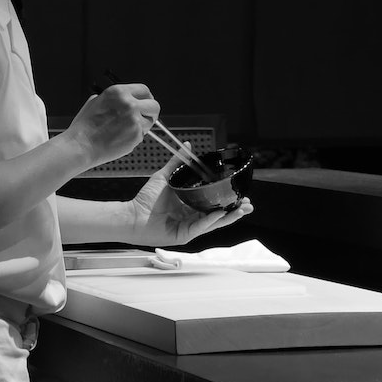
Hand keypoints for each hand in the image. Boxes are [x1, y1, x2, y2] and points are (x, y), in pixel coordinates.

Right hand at [62, 83, 157, 167]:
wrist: (81, 145)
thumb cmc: (84, 127)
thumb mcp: (95, 102)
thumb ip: (113, 100)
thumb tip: (123, 100)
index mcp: (118, 92)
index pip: (144, 90)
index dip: (146, 97)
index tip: (146, 103)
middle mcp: (129, 104)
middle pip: (154, 105)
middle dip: (150, 112)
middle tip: (144, 118)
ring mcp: (134, 120)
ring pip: (150, 122)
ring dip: (142, 126)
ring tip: (125, 130)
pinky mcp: (136, 135)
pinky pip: (142, 135)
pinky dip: (134, 137)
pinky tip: (121, 138)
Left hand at [125, 150, 253, 246]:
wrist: (132, 215)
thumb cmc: (146, 199)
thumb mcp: (166, 177)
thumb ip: (178, 162)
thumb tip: (188, 145)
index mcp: (190, 206)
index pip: (213, 203)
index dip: (227, 199)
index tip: (240, 193)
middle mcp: (192, 218)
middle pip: (219, 215)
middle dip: (235, 210)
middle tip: (248, 204)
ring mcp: (189, 228)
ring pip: (214, 223)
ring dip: (229, 217)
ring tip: (243, 210)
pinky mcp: (184, 236)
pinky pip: (200, 227)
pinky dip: (211, 220)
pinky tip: (220, 213)